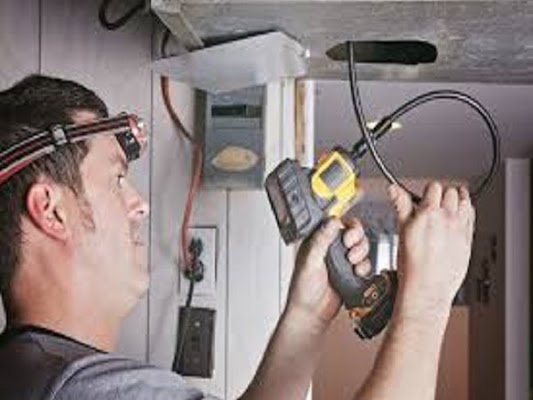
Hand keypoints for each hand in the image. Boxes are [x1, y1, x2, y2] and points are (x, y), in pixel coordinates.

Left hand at [285, 217, 371, 328]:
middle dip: (357, 237)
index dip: (345, 225)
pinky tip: (356, 273)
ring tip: (352, 263)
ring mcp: (342, 260)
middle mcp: (331, 248)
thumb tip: (332, 222)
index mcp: (317, 241)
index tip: (346, 235)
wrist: (312, 314)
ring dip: (361, 252)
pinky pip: (365, 263)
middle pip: (353, 231)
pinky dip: (365, 266)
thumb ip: (321, 240)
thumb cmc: (302, 290)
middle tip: (350, 247)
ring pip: (361, 246)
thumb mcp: (310, 262)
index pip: (335, 222)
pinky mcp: (351, 272)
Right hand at [388, 182, 475, 311]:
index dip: (427, 191)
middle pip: (451, 191)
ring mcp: (460, 229)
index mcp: (429, 214)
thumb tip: (393, 189)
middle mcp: (448, 218)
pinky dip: (466, 214)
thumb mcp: (402, 231)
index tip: (424, 197)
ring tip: (448, 209)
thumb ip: (401, 205)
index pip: (434, 187)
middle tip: (435, 204)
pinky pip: (472, 217)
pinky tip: (458, 219)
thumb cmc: (412, 265)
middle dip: (443, 195)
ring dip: (457, 202)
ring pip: (465, 202)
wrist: (427, 288)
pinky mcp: (469, 240)